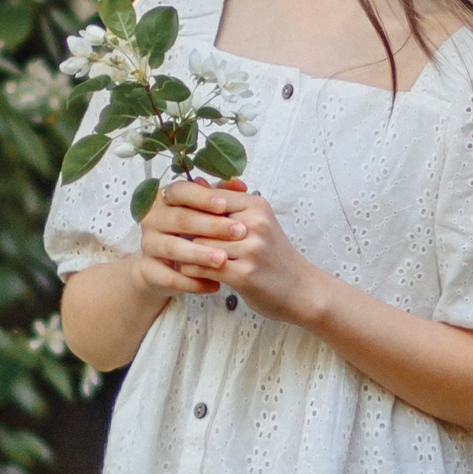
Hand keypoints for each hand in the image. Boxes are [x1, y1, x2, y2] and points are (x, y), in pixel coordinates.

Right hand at [132, 176, 247, 297]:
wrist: (168, 265)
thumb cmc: (193, 230)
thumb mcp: (206, 211)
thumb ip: (222, 196)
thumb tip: (239, 184)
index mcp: (164, 197)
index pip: (181, 191)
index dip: (202, 197)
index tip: (224, 205)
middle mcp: (152, 218)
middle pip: (180, 219)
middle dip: (211, 226)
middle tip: (240, 232)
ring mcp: (148, 244)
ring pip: (173, 248)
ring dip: (200, 254)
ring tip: (224, 259)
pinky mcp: (148, 270)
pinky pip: (169, 277)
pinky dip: (192, 282)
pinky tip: (214, 284)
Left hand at [152, 180, 330, 328]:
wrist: (302, 290)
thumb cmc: (273, 256)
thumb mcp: (257, 222)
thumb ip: (228, 205)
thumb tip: (194, 182)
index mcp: (255, 205)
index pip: (209, 197)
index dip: (188, 207)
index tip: (174, 215)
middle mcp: (254, 223)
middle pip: (201, 220)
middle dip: (183, 231)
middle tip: (170, 237)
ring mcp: (250, 249)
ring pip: (198, 245)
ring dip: (185, 254)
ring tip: (181, 257)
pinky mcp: (244, 274)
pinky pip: (202, 267)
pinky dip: (192, 271)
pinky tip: (192, 272)